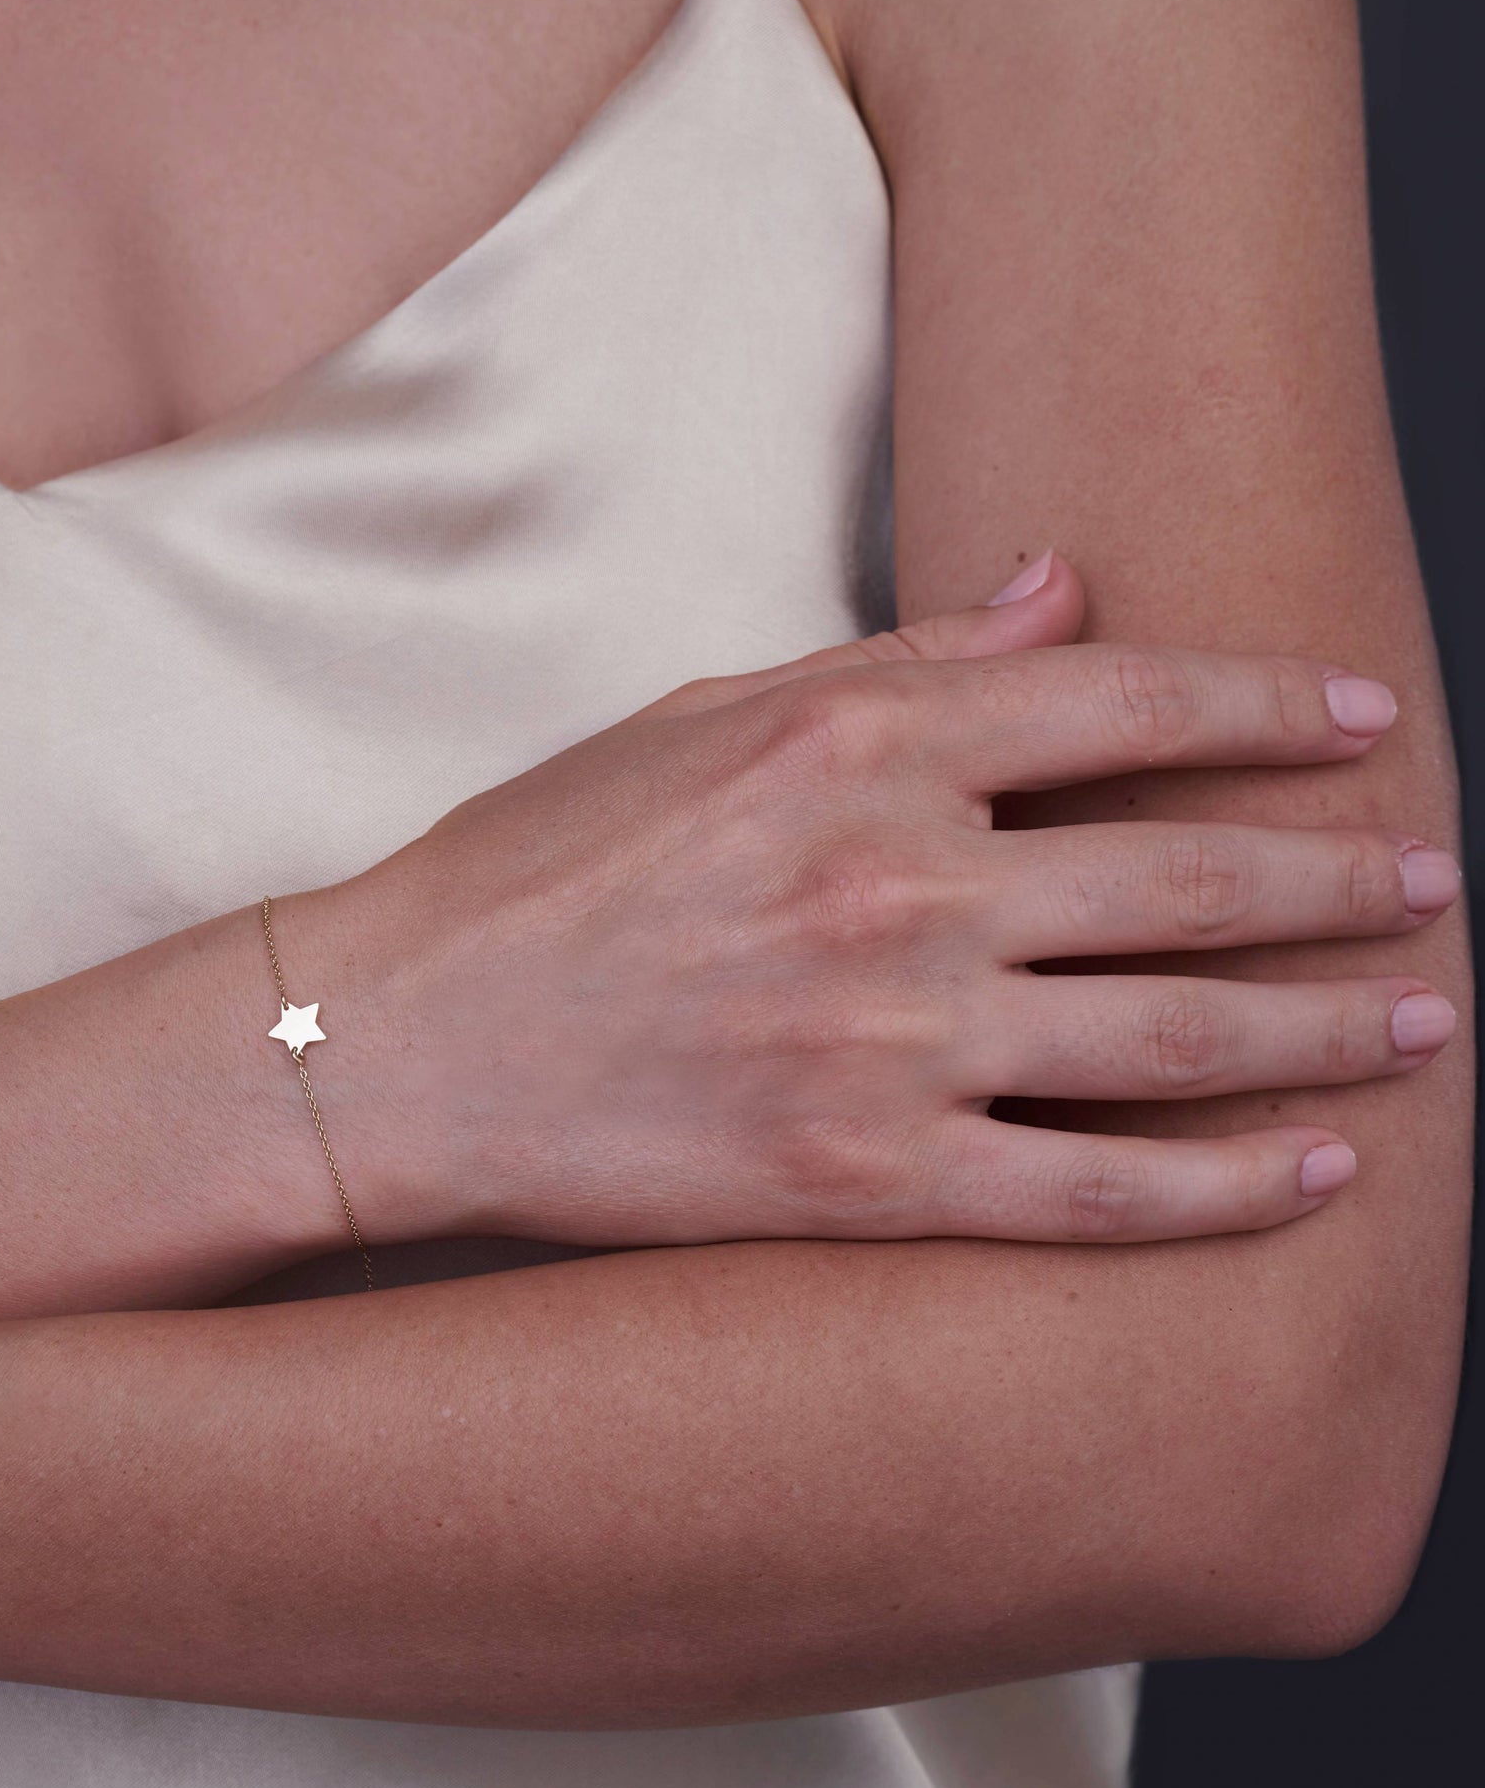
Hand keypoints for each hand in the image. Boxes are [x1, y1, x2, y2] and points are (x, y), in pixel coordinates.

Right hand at [306, 554, 1460, 1249]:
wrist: (404, 1042)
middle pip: (1187, 874)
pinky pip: (1093, 1196)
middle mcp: (897, 886)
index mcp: (854, 749)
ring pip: (1176, 1036)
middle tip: (1426, 880)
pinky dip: (1225, 1188)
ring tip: (1419, 1019)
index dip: (1266, 703)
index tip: (1357, 718)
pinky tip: (1315, 1174)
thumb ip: (893, 660)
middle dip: (1335, 874)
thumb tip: (1059, 590)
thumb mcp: (696, 715)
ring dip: (1326, 1025)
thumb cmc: (534, 865)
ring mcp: (889, 1045)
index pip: (1122, 702)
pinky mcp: (865, 1184)